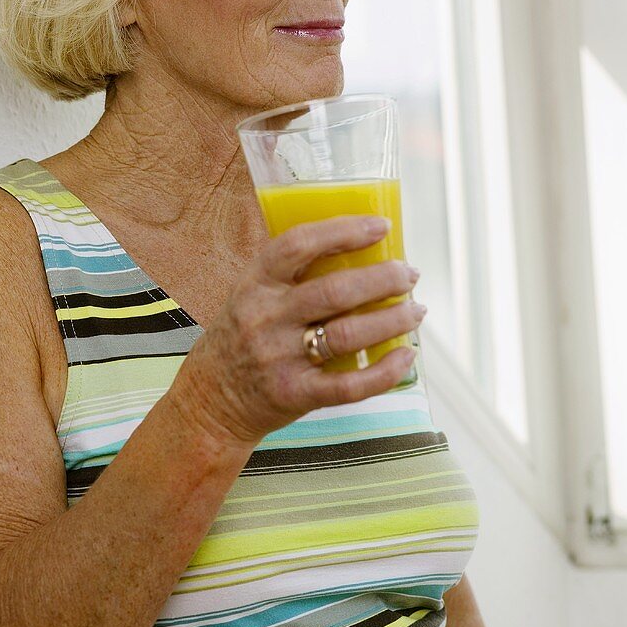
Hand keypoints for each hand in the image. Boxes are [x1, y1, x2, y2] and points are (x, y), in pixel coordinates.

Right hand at [171, 214, 424, 448]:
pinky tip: (406, 356)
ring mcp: (280, 358)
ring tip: (416, 310)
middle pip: (334, 291)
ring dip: (391, 320)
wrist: (210, 400)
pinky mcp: (295, 394)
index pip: (299, 245)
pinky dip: (384, 371)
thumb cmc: (242, 336)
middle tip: (410, 274)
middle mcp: (266, 318)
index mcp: (255, 283)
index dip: (343, 231)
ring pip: (347, 334)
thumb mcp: (251, 293)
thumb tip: (360, 250)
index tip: (381, 226)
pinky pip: (348, 385)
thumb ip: (291, 275)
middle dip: (382, 279)